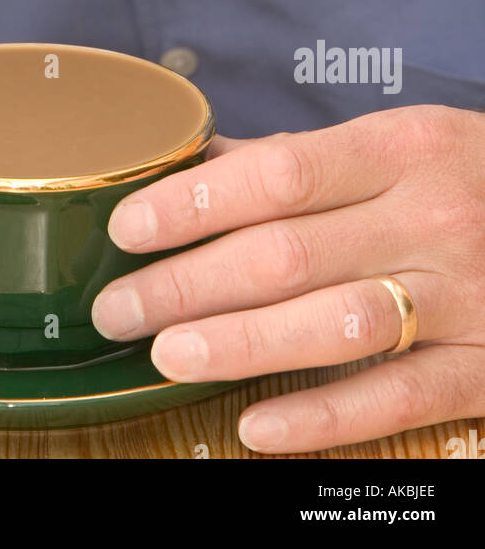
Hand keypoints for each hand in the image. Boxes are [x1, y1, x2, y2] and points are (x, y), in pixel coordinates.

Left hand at [91, 104, 484, 452]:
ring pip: (333, 328)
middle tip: (119, 307)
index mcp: (403, 148)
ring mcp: (464, 297)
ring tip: (165, 355)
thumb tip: (201, 161)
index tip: (129, 226)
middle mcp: (431, 219)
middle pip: (288, 255)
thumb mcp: (401, 143)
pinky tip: (255, 425)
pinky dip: (322, 418)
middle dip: (188, 283)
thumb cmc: (468, 176)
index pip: (279, 176)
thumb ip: (303, 160)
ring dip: (239, 344)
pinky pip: (396, 398)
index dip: (195, 203)